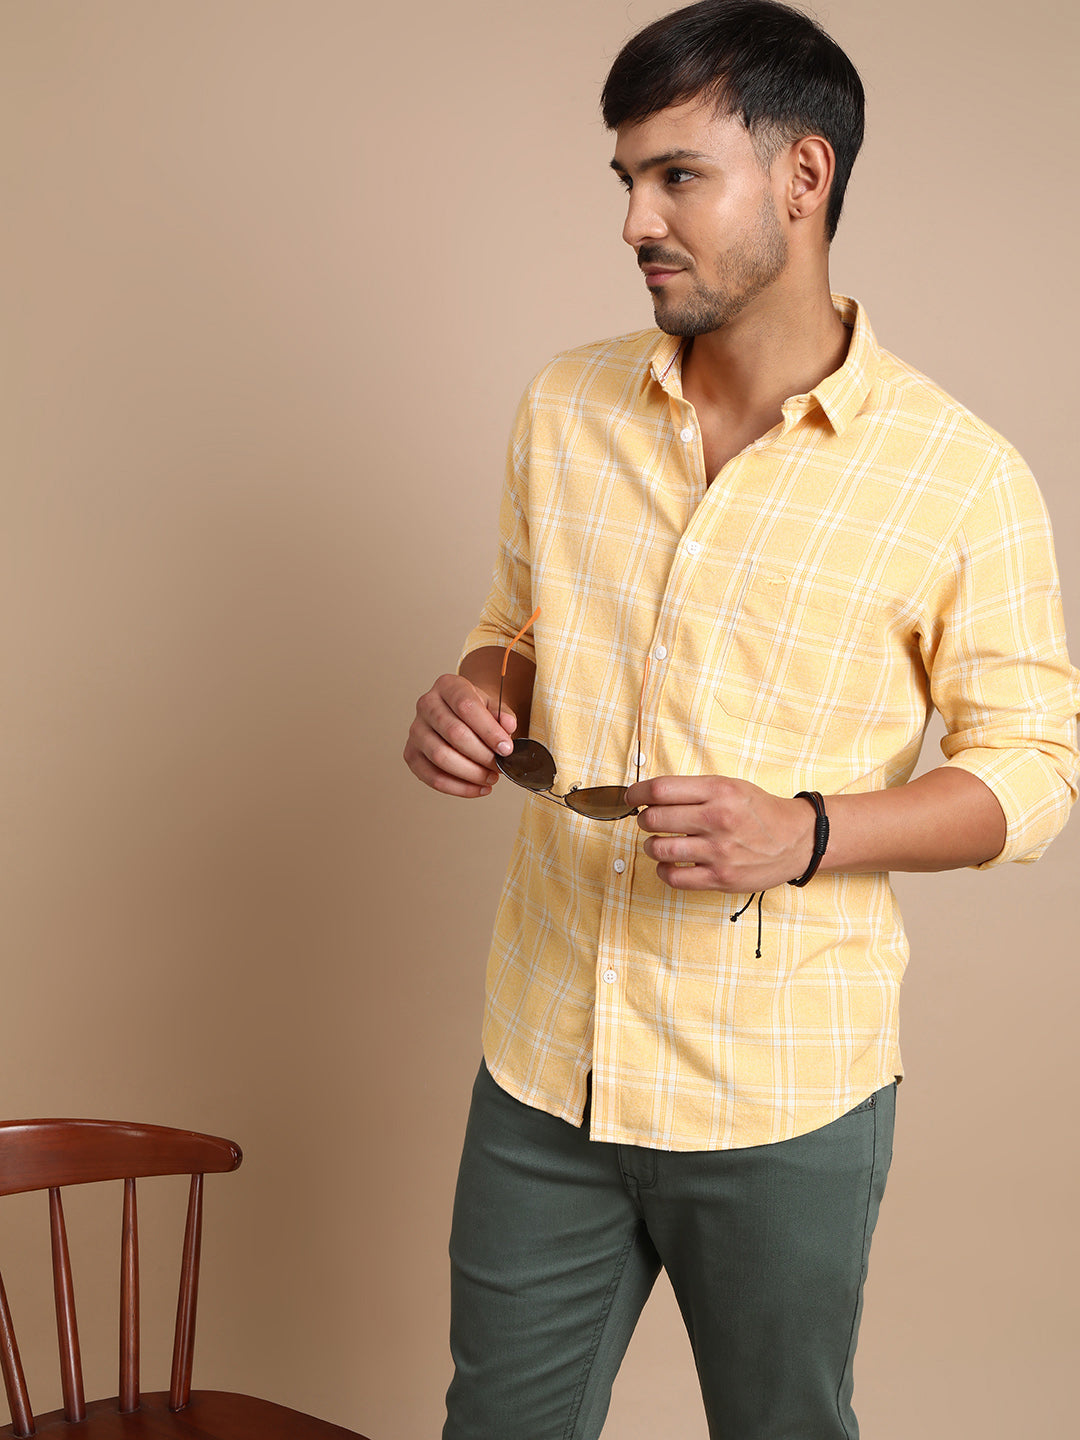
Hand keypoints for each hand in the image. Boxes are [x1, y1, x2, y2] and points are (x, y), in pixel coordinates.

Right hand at [404, 673, 516, 798]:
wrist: (460, 714)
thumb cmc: (476, 710)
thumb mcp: (493, 705)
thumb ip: (503, 715)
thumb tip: (507, 727)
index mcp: (447, 686)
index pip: (466, 706)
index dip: (488, 730)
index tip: (506, 748)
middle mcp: (426, 704)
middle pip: (454, 733)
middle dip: (482, 755)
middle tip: (500, 765)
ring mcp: (415, 730)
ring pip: (441, 757)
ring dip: (471, 773)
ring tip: (490, 777)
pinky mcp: (411, 754)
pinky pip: (432, 777)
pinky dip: (458, 788)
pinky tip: (478, 788)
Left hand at [626, 775, 814, 891]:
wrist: (797, 839)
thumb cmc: (760, 811)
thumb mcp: (730, 786)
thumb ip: (694, 790)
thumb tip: (651, 796)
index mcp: (718, 791)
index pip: (660, 790)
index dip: (636, 794)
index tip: (631, 797)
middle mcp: (717, 819)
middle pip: (655, 819)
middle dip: (644, 820)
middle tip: (649, 821)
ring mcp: (718, 851)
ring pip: (660, 849)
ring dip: (651, 846)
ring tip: (658, 843)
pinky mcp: (720, 878)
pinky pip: (674, 878)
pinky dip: (663, 870)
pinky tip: (669, 864)